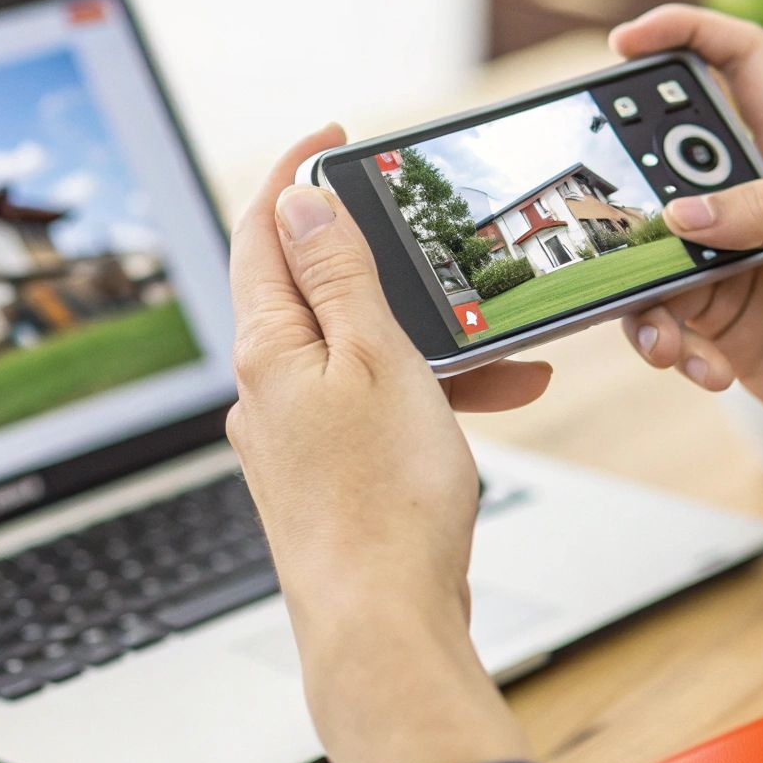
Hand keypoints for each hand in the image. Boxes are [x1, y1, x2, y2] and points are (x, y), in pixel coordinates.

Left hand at [226, 124, 549, 762]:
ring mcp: (292, 430)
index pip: (261, 227)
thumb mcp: (376, 360)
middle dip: (381, 254)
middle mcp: (265, 384)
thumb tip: (298, 200)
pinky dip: (430, 390)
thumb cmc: (384, 504)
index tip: (332, 134)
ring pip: (358, 347)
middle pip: (311, 283)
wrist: (383, 628)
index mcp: (266, 345)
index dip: (293, 170)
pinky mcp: (325, 471)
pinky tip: (499, 397)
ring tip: (501, 342)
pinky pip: (375, 402)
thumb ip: (339, 275)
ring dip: (426, 331)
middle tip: (432, 230)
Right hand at [610, 5, 762, 488]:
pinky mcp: (718, 321)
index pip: (742, 65)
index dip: (684, 35)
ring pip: (648, 248)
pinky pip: (659, 317)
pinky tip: (701, 370)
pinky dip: (665, 345)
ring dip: (640, 290)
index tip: (624, 42)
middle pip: (669, 160)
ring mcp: (733, 261)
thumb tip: (680, 209)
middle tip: (612, 221)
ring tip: (668, 338)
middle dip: (630, 186)